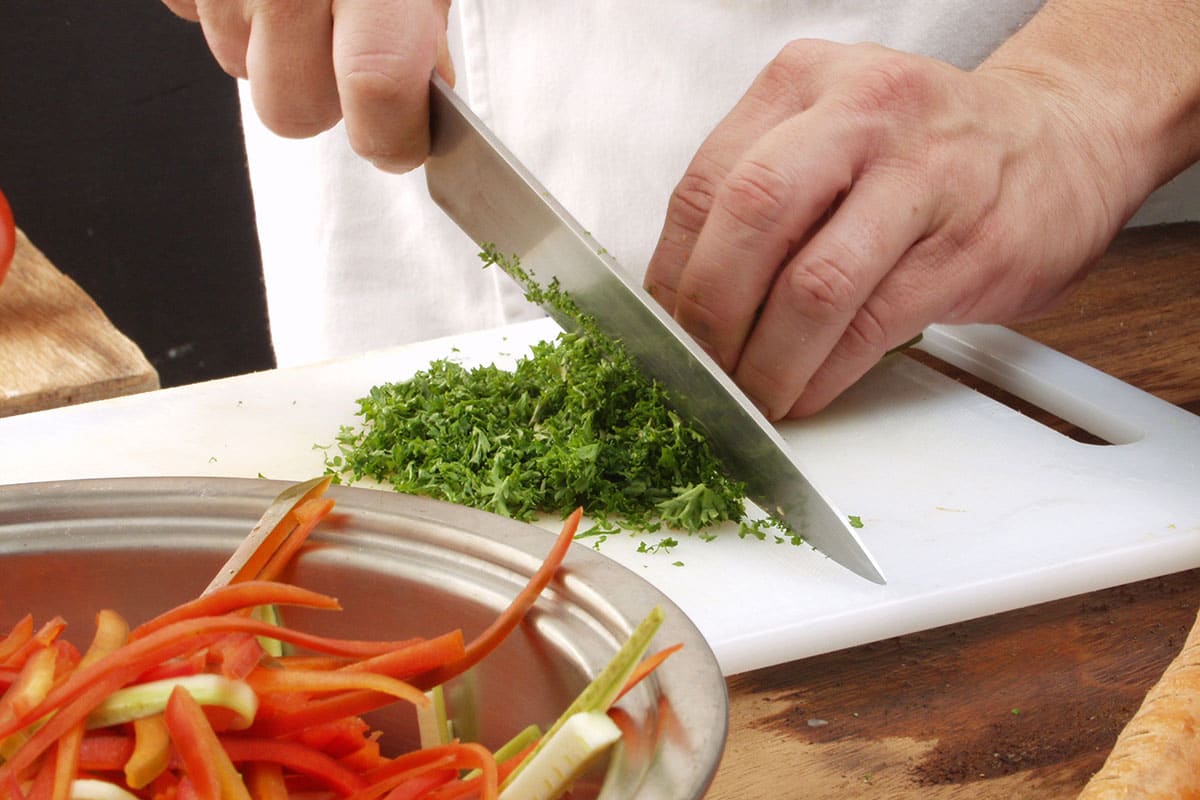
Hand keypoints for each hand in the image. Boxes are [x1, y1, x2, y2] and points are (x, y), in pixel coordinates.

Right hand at [161, 0, 452, 171]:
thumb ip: (423, 28)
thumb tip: (428, 96)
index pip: (377, 90)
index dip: (394, 136)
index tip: (403, 142)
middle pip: (292, 110)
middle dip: (325, 100)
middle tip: (345, 49)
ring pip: (236, 68)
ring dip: (273, 50)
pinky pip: (191, 17)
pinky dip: (225, 10)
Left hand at [643, 38, 1133, 419]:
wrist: (1062, 139)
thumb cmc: (926, 148)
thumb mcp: (831, 129)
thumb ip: (757, 192)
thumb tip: (682, 299)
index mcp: (805, 81)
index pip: (705, 183)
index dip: (671, 273)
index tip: (661, 330)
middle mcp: (862, 115)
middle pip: (751, 219)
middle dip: (709, 316)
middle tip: (698, 369)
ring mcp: (923, 178)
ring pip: (813, 285)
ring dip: (766, 362)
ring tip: (750, 396)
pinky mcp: (967, 248)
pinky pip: (871, 326)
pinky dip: (823, 375)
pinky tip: (804, 392)